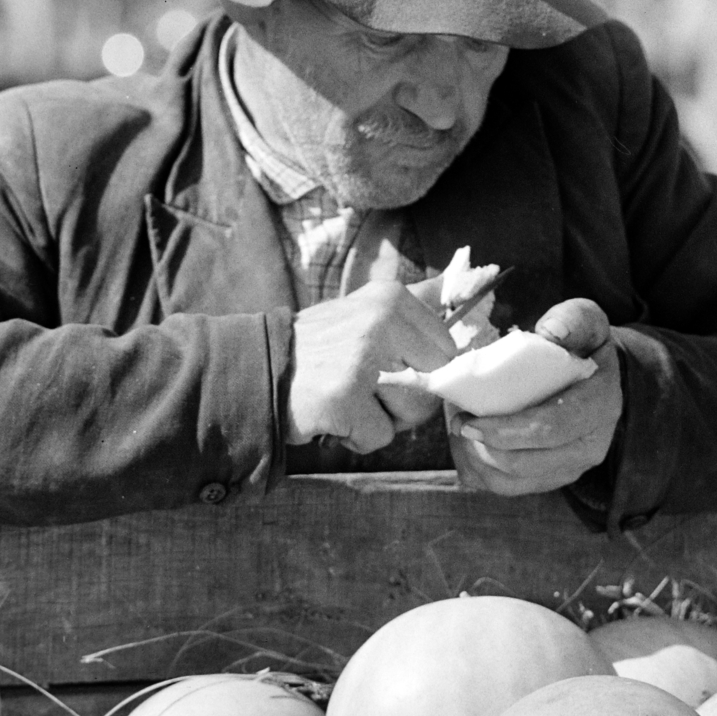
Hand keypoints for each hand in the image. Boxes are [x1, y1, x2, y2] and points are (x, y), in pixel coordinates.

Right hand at [287, 280, 459, 450]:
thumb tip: (459, 278)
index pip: (447, 350)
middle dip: (405, 400)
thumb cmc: (319, 348)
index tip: (389, 367)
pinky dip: (357, 437)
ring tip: (348, 398)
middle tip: (365, 387)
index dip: (422, 371)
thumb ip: (415, 300)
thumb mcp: (365, 309)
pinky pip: (380, 436)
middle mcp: (381, 322)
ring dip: (382, 420)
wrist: (257, 370)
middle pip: (434, 384)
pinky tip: (333, 416)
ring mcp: (362, 360)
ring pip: (412, 413)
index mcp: (392, 298)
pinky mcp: (344, 398)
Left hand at [449, 298, 622, 494]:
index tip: (469, 417)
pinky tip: (467, 444)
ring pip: (513, 482)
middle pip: (527, 462)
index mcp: (601, 405)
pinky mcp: (550, 479)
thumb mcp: (584, 320)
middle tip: (456, 420)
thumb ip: (572, 320)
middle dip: (483, 446)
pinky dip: (478, 471)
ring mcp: (570, 468)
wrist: (593, 374)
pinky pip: (506, 488)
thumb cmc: (582, 343)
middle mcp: (591, 446)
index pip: (552, 428)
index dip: (507, 429)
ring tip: (458, 430)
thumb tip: (551, 333)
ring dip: (477, 459)